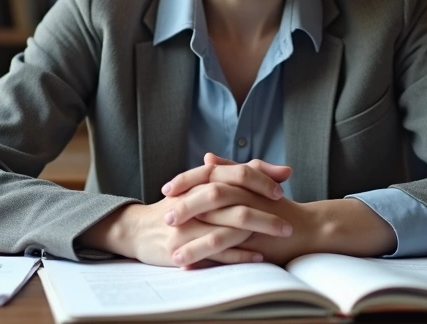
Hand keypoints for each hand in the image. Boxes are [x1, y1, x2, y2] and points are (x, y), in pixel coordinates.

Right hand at [78, 158, 293, 267]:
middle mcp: (194, 199)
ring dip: (257, 233)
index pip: (236, 174)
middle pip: (235, 201)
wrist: (139, 229)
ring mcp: (189, 225)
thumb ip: (244, 177)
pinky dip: (239, 253)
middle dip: (265, 212)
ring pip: (227, 227)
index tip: (281, 191)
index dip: (261, 181)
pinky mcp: (184, 247)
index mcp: (200, 180)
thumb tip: (285, 170)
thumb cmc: (179, 206)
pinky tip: (258, 256)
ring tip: (279, 238)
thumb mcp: (205, 186)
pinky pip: (216, 251)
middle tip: (288, 222)